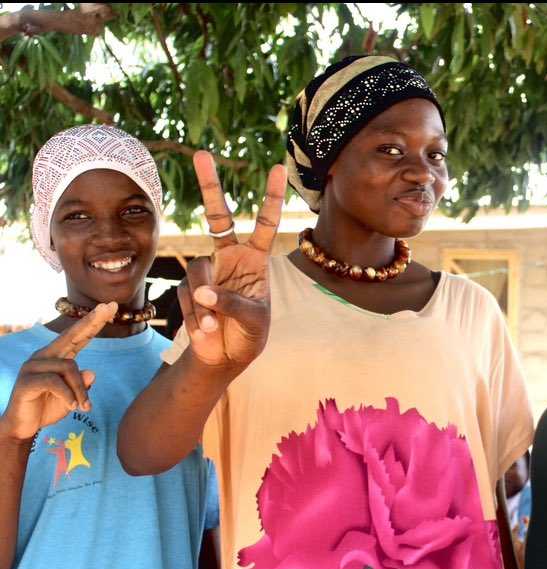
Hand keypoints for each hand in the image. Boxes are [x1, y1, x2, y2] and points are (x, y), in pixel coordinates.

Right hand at [0, 303, 116, 440]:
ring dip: (81, 390)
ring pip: (69, 368)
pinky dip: (68, 395)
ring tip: (85, 407)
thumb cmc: (50, 407)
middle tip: (108, 307)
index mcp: (58, 356)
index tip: (111, 307)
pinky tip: (74, 407)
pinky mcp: (26, 380)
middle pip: (71, 335)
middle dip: (91, 321)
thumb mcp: (74, 397)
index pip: (79, 336)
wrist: (24, 426)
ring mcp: (33, 366)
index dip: (94, 322)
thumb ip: (83, 385)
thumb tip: (92, 373)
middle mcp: (45, 356)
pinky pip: (54, 382)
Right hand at [179, 151, 286, 368]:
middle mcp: (230, 257)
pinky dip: (197, 315)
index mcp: (255, 259)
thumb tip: (203, 290)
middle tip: (202, 154)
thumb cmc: (249, 335)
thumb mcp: (253, 320)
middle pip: (217, 216)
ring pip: (199, 272)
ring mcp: (207, 270)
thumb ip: (232, 302)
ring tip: (214, 327)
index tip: (278, 168)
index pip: (265, 223)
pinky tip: (205, 331)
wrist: (225, 357)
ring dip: (206, 304)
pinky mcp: (189, 287)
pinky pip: (189, 295)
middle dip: (210, 186)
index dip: (271, 197)